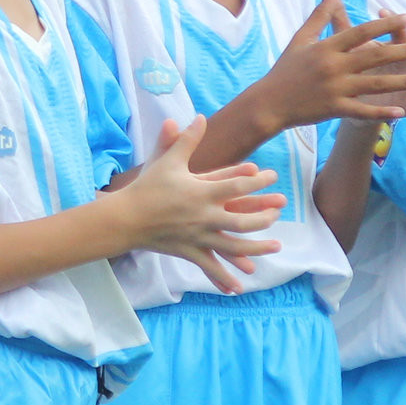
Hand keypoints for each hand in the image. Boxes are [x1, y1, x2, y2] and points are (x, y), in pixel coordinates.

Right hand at [115, 117, 284, 293]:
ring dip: (256, 248)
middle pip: (242, 220)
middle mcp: (204, 216)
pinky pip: (211, 267)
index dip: (258, 180)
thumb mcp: (167, 160)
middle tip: (279, 211)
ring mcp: (198, 237)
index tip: (272, 176)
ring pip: (233, 245)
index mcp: (201, 192)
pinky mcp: (189, 252)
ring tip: (276, 247)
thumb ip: (186, 139)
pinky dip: (224, 278)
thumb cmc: (148, 186)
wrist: (126, 218)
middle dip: (264, 217)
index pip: (237, 186)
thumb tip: (199, 117)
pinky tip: (239, 287)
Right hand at [254, 0, 405, 131]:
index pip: (361, 32)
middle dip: (404, 51)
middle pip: (374, 56)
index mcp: (326, 47)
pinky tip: (402, 112)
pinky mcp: (333, 109)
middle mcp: (333, 66)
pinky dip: (381, 112)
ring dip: (405, 81)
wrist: (267, 103)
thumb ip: (319, 15)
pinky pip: (362, 110)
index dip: (385, 24)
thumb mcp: (300, 39)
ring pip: (376, 84)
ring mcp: (334, 89)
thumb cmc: (284, 69)